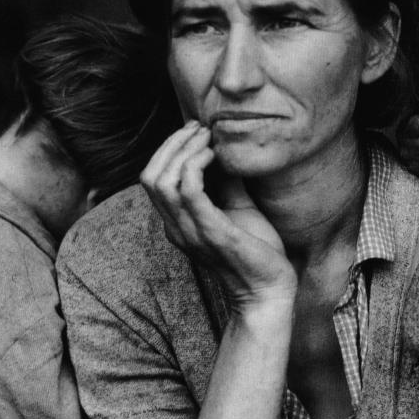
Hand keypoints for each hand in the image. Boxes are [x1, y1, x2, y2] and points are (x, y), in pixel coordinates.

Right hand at [140, 121, 296, 307]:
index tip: (195, 131)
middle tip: (199, 129)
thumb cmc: (255, 252)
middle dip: (171, 144)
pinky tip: (215, 156)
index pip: (152, 179)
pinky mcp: (211, 232)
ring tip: (207, 138)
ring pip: (162, 180)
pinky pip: (188, 191)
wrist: (269, 290)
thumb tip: (225, 151)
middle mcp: (176, 228)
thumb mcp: (237, 209)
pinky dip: (196, 165)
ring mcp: (190, 231)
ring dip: (183, 150)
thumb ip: (225, 183)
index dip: (168, 149)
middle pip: (150, 176)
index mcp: (177, 223)